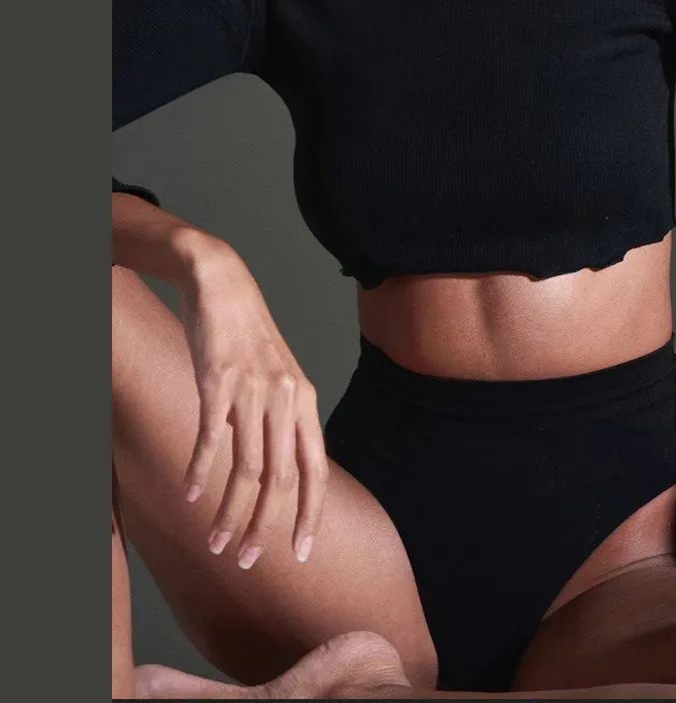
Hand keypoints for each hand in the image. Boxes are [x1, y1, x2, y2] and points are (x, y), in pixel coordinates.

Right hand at [177, 240, 328, 569]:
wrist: (223, 284)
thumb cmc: (247, 336)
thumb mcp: (278, 378)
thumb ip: (280, 421)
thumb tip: (277, 470)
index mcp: (306, 401)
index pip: (316, 470)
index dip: (310, 514)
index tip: (302, 552)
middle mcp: (286, 398)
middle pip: (281, 479)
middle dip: (266, 527)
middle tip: (247, 562)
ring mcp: (253, 390)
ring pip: (246, 468)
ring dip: (230, 513)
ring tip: (216, 543)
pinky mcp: (218, 382)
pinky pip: (211, 437)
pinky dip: (200, 471)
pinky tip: (188, 495)